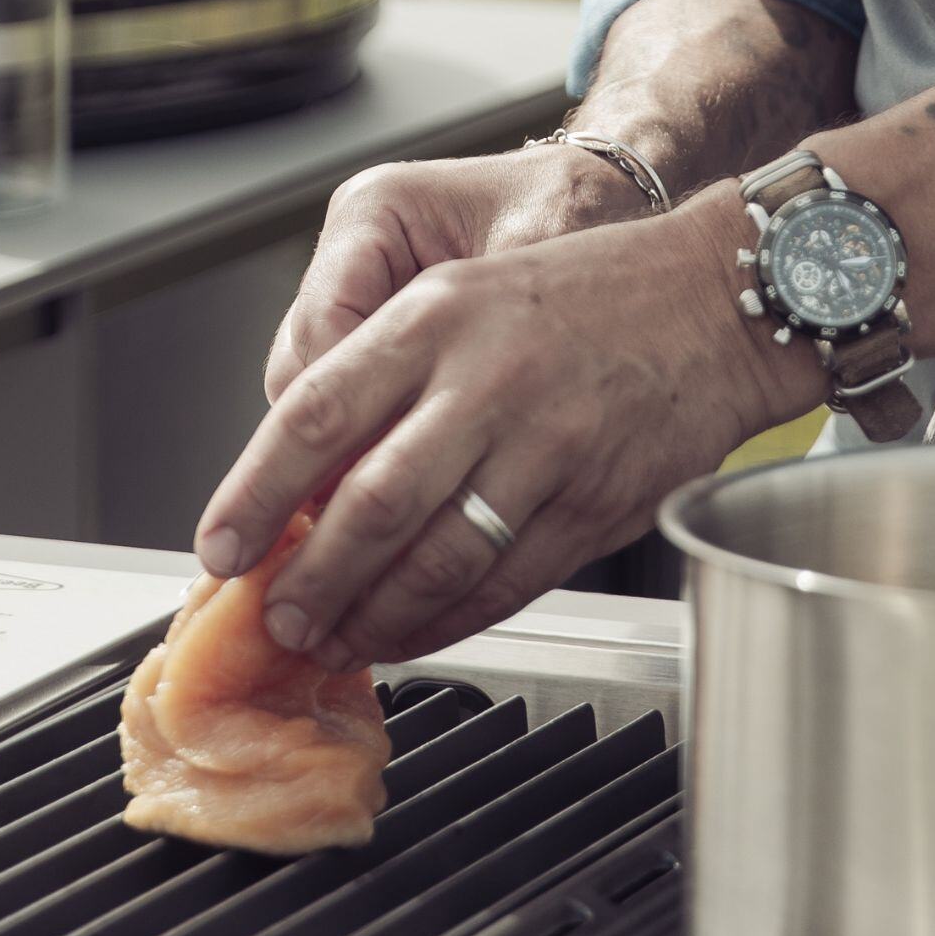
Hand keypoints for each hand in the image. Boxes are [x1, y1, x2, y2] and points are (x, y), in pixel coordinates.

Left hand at [197, 186, 826, 667]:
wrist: (714, 300)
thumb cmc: (578, 299)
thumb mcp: (461, 297)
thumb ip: (384, 381)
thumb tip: (303, 486)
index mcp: (434, 318)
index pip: (314, 414)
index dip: (254, 492)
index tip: (221, 546)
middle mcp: (486, 379)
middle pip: (369, 504)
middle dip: (308, 579)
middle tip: (274, 619)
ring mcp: (545, 446)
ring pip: (435, 557)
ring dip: (370, 614)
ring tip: (331, 638)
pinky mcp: (594, 502)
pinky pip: (503, 582)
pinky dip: (444, 622)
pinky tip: (409, 634)